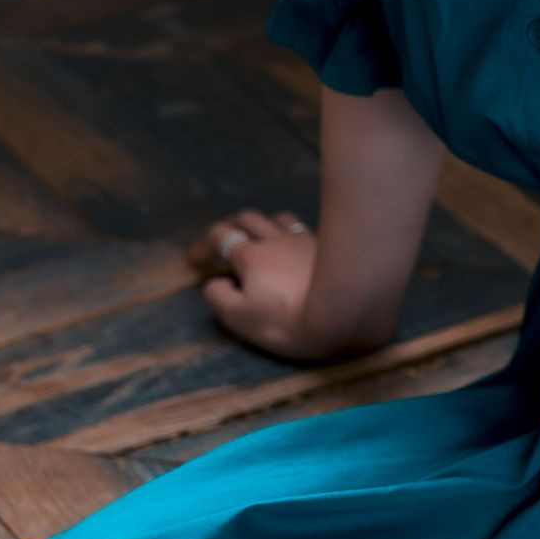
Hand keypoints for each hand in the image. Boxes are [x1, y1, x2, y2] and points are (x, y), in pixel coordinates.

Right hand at [190, 207, 365, 361]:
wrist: (345, 314)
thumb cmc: (286, 320)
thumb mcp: (239, 317)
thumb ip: (219, 297)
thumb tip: (216, 282)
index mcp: (252, 255)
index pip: (221, 237)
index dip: (203, 245)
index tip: (194, 258)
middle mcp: (277, 240)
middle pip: (249, 218)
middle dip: (231, 226)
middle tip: (224, 241)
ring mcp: (305, 240)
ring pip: (279, 218)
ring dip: (264, 224)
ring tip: (261, 237)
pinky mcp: (329, 248)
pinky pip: (303, 228)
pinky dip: (290, 231)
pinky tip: (295, 244)